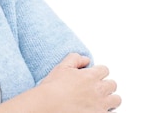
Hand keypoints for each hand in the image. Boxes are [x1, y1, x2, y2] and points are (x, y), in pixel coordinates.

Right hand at [0, 52, 120, 112]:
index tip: (94, 77)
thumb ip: (75, 59)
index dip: (99, 73)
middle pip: (112, 84)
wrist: (48, 105)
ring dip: (110, 99)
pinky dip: (105, 111)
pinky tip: (96, 110)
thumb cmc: (53, 88)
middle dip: (106, 86)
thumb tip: (86, 59)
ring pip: (116, 100)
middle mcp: (98, 90)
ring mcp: (100, 105)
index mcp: (90, 76)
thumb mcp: (61, 67)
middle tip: (97, 90)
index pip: (105, 70)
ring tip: (101, 101)